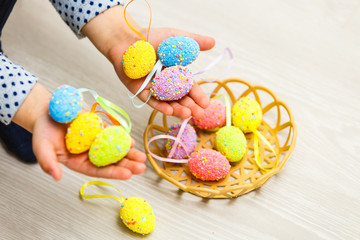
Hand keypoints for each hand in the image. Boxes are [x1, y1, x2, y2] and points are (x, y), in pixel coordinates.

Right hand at [13, 83, 145, 180]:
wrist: (46, 112)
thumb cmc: (42, 132)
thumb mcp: (42, 148)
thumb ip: (47, 163)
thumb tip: (56, 177)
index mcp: (78, 163)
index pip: (98, 170)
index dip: (113, 173)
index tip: (128, 175)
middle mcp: (89, 154)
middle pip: (111, 162)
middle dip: (127, 165)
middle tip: (142, 167)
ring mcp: (95, 142)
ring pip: (114, 149)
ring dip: (129, 153)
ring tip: (142, 156)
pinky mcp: (99, 130)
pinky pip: (112, 135)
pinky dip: (122, 138)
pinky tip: (132, 142)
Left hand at [83, 5, 215, 118]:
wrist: (127, 37)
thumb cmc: (151, 36)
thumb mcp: (176, 38)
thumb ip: (194, 41)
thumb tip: (214, 42)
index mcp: (176, 73)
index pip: (189, 87)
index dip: (198, 96)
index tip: (206, 104)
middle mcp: (165, 83)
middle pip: (180, 98)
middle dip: (190, 107)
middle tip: (199, 115)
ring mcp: (153, 88)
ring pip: (167, 102)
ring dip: (178, 109)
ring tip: (187, 115)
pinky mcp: (139, 90)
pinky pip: (150, 100)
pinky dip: (160, 105)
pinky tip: (170, 111)